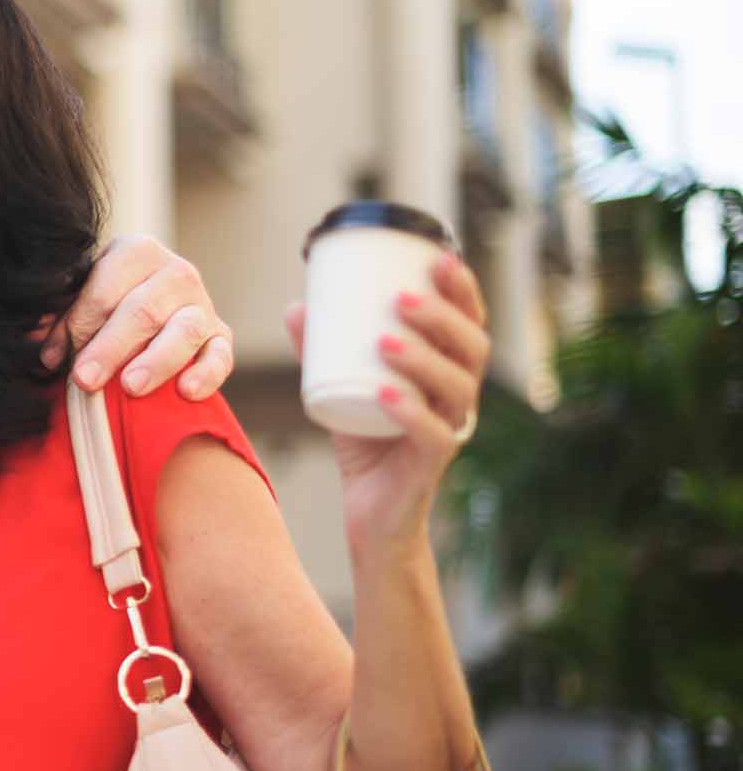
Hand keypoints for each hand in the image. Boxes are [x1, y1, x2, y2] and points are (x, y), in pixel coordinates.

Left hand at [40, 234, 233, 398]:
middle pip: (142, 310)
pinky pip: (221, 355)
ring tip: (131, 387)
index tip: (54, 359)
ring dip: (156, 361)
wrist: (151, 310)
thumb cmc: (106, 306)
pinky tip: (186, 392)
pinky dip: (207, 374)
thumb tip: (45, 351)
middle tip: (85, 379)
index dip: (78, 324)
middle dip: (110, 347)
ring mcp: (203, 304)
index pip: (105, 289)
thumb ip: (63, 319)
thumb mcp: (82, 300)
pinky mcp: (221, 336)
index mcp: (136, 251)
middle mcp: (175, 272)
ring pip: (183, 330)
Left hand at [285, 252, 490, 555]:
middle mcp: (459, 398)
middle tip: (400, 298)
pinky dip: (411, 411)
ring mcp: (450, 431)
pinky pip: (434, 435)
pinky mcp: (432, 464)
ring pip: (457, 388)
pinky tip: (386, 392)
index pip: (470, 324)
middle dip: (443, 317)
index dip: (464, 290)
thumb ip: (321, 350)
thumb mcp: (341, 387)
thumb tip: (297, 305)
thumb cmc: (365, 441)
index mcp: (448, 371)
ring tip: (385, 340)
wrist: (369, 513)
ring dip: (424, 358)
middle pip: (472, 349)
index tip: (440, 258)